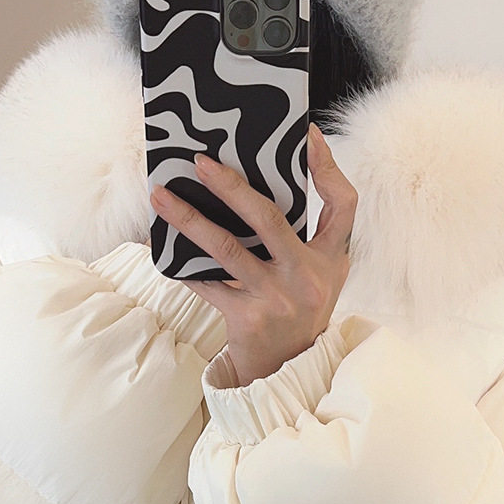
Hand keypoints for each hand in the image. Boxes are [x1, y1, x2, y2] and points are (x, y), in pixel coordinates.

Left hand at [149, 124, 356, 386]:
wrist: (288, 368)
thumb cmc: (299, 308)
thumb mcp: (320, 273)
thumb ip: (306, 234)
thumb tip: (263, 178)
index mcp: (331, 258)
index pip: (343, 205)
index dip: (328, 168)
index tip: (309, 134)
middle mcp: (308, 277)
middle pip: (269, 218)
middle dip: (232, 186)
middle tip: (201, 162)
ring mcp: (278, 298)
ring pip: (227, 248)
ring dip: (189, 219)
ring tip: (161, 196)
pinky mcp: (249, 319)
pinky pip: (206, 283)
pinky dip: (182, 264)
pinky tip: (162, 243)